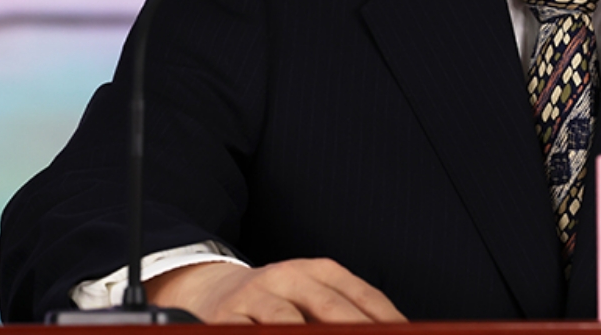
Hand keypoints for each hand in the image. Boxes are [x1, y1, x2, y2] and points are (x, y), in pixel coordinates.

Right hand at [145, 258, 406, 323]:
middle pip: (330, 307)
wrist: (208, 288)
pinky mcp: (226, 316)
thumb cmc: (275, 299)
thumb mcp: (311, 296)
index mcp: (320, 271)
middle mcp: (289, 277)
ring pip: (287, 321)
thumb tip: (391, 329)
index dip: (386, 320)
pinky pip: (249, 331)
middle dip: (355, 331)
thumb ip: (346, 313)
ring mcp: (256, 295)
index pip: (363, 297)